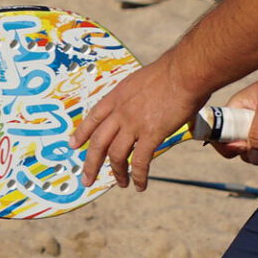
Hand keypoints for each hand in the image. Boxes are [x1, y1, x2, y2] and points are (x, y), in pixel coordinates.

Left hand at [72, 58, 205, 193]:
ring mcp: (134, 124)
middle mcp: (120, 111)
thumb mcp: (140, 81)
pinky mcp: (151, 134)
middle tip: (87, 179)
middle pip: (98, 142)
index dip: (82, 133)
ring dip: (117, 173)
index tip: (73, 145)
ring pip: (116, 154)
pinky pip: (140, 161)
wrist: (184, 71)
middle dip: (91, 163)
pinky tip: (140, 185)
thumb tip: (140, 105)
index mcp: (117, 96)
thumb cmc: (170, 72)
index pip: (93, 117)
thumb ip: (134, 96)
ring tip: (120, 184)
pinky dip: (138, 176)